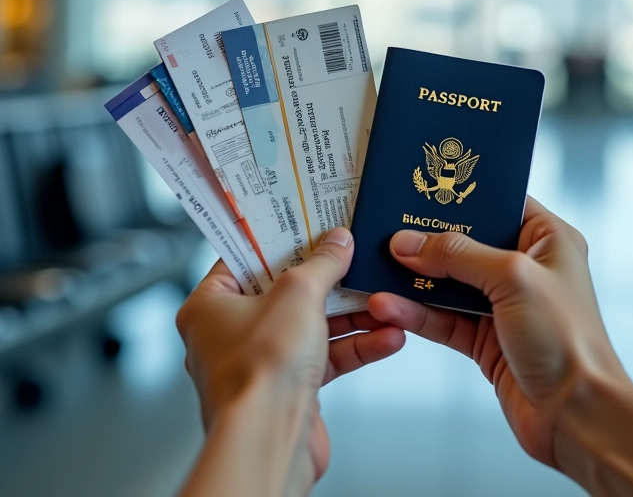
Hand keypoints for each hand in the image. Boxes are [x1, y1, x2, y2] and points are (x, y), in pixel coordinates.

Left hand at [176, 228, 404, 494]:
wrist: (270, 442)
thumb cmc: (259, 372)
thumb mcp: (298, 293)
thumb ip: (322, 263)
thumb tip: (337, 242)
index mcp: (210, 305)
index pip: (245, 258)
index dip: (279, 240)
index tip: (308, 224)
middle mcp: (230, 333)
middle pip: (285, 291)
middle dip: (328, 279)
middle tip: (352, 256)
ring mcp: (262, 361)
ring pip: (311, 325)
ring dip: (352, 315)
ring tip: (383, 299)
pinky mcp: (290, 386)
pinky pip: (326, 357)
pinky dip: (356, 346)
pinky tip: (387, 336)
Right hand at [367, 197, 628, 468]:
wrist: (577, 416)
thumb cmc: (569, 341)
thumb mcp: (513, 278)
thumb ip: (458, 255)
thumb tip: (410, 243)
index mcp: (547, 240)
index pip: (499, 205)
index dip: (461, 200)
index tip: (421, 194)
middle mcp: (525, 268)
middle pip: (465, 244)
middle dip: (427, 241)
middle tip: (388, 233)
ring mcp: (503, 304)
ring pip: (448, 283)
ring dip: (413, 281)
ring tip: (378, 272)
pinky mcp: (485, 338)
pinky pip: (443, 317)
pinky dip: (416, 312)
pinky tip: (389, 306)